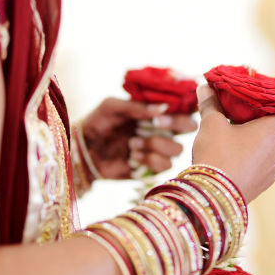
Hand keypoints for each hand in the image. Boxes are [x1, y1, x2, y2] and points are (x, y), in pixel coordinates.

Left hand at [81, 98, 196, 178]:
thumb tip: (162, 108)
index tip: (165, 110)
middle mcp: (162, 129)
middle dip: (176, 125)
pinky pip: (165, 165)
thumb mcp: (112, 106)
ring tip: (133, 143)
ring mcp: (159, 149)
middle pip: (190, 127)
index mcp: (156, 112)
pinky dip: (149, 160)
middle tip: (156, 124)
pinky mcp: (153, 168)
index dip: (183, 108)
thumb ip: (136, 106)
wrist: (84, 149)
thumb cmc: (98, 122)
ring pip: (177, 149)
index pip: (182, 107)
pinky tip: (133, 157)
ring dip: (155, 144)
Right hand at [192, 85, 274, 201]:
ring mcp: (273, 170)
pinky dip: (254, 159)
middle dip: (267, 122)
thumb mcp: (211, 124)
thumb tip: (204, 85)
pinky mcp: (263, 185)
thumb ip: (210, 103)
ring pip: (272, 149)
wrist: (212, 196)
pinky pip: (264, 166)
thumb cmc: (217, 154)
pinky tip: (234, 157)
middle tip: (248, 114)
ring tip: (237, 136)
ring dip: (260, 142)